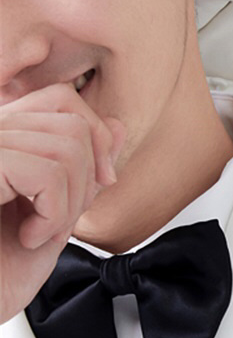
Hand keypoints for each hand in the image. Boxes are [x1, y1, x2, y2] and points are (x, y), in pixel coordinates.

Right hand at [0, 85, 123, 321]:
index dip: (93, 138)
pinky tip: (27, 238)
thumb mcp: (56, 214)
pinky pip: (47, 174)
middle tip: (56, 222)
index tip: (99, 183)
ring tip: (36, 234)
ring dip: (67, 204)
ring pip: (67, 148)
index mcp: (2, 140)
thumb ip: (83, 170)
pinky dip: (52, 215)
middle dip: (85, 181)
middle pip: (71, 123)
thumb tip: (116, 126)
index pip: (60, 100)